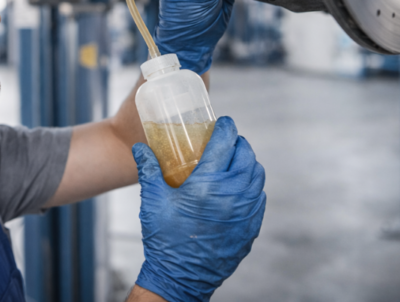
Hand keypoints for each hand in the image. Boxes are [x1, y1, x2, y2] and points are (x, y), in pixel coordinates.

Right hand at [132, 117, 265, 301]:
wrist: (180, 278)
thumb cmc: (164, 238)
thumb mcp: (152, 201)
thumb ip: (148, 169)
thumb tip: (140, 147)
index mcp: (208, 184)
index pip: (226, 142)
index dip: (226, 127)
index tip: (223, 122)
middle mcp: (233, 195)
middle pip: (247, 155)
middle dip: (238, 143)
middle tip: (227, 141)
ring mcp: (246, 213)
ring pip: (257, 176)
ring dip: (248, 163)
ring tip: (234, 162)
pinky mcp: (251, 228)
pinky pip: (259, 198)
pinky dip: (252, 186)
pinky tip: (239, 188)